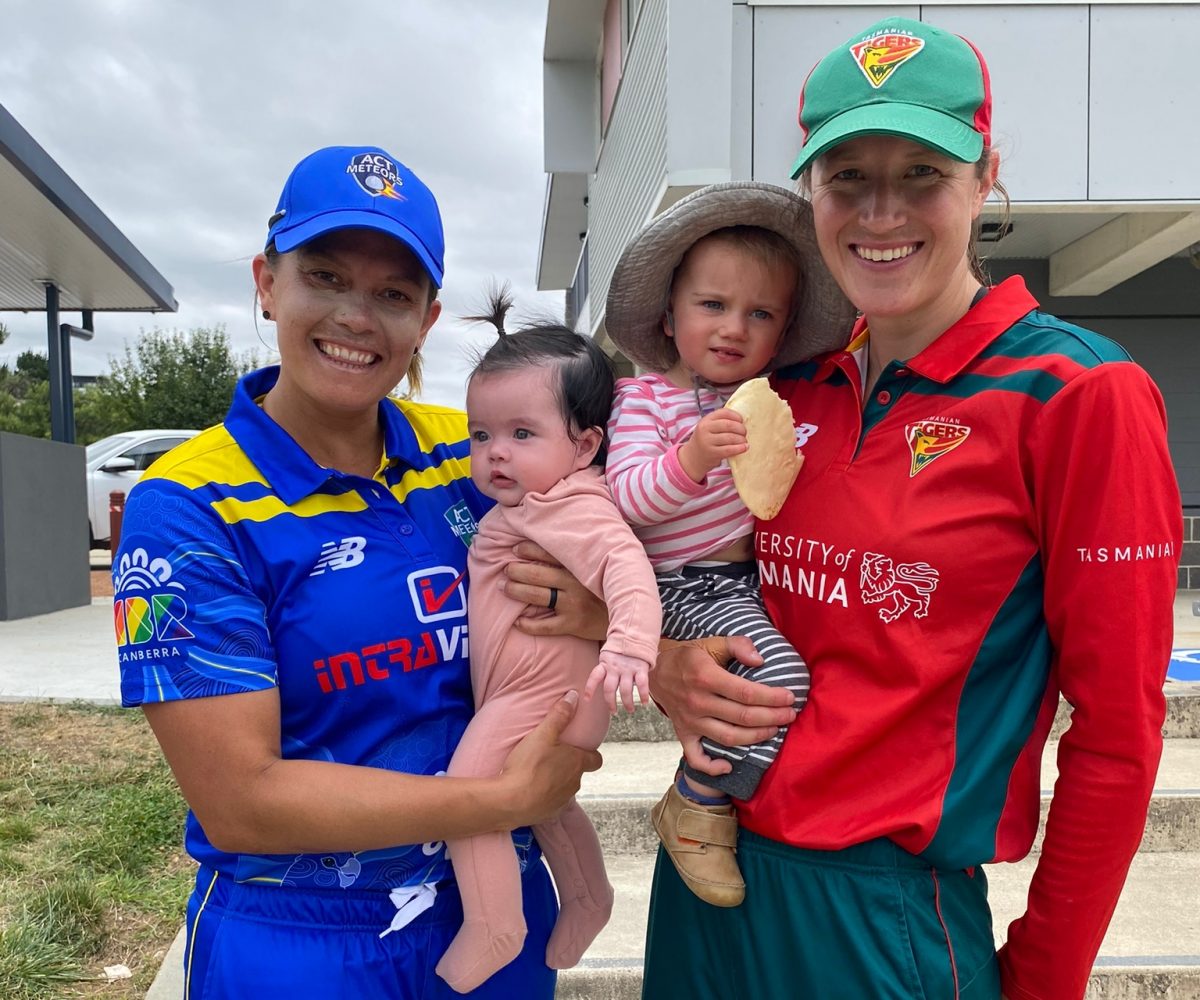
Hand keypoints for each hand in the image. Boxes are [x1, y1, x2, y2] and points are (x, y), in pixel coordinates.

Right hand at [499, 691, 602, 826]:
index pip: (596, 759)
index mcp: (577, 763)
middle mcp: (575, 783)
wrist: (510, 801)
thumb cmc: (528, 765)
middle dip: (568, 766)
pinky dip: (544, 797)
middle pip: (578, 773)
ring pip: (565, 788)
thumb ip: (559, 714)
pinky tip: (529, 791)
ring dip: (555, 782)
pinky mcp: (549, 814)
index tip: (578, 749)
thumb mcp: (542, 734)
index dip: (590, 753)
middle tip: (550, 757)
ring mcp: (562, 801)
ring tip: (537, 773)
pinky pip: (551, 803)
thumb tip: (574, 696)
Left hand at [504, 541, 608, 640]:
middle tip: (505, 571)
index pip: (550, 554)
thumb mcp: (596, 570)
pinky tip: (517, 622)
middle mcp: (576, 584)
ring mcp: (574, 605)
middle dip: (517, 571)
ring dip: (517, 591)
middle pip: (538, 574)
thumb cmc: (605, 590)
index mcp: (580, 567)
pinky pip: (546, 626)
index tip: (515, 550)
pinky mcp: (574, 624)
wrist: (627, 616)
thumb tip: (552, 545)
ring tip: (504, 588)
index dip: (530, 549)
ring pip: (538, 596)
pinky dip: (529, 624)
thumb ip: (578, 559)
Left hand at [586, 651, 650, 713]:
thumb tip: (598, 689)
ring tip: (630, 710)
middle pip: (609, 688)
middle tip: (614, 711)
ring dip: (627, 702)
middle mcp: (615, 668)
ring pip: (625, 689)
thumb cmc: (619, 652)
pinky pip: (642, 684)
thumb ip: (605, 671)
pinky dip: (644, 695)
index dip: (590, 688)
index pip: (594, 676)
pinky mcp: (640, 668)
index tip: (587, 699)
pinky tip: (645, 702)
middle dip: (611, 702)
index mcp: (605, 664)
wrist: (635, 636)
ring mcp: (628, 668)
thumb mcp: (608, 658)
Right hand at [651, 636, 795, 776]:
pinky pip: (696, 757)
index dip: (771, 697)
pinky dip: (712, 766)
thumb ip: (738, 646)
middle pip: (742, 717)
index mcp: (705, 677)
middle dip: (772, 717)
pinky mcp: (683, 733)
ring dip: (756, 737)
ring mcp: (690, 721)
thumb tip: (760, 660)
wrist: (654, 671)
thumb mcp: (712, 642)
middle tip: (790, 715)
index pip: (745, 692)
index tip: (789, 697)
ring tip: (774, 730)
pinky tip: (730, 765)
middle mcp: (697, 701)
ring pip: (728, 737)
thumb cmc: (689, 657)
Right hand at [678, 408, 746, 482]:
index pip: (724, 413)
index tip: (742, 421)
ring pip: (730, 437)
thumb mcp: (709, 427)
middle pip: (728, 425)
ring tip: (744, 441)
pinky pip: (729, 449)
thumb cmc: (706, 440)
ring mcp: (707, 441)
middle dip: (740, 428)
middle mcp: (705, 428)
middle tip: (744, 432)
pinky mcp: (711, 453)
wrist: (693, 457)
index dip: (736, 416)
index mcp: (706, 419)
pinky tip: (744, 447)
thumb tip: (743, 422)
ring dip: (741, 439)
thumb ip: (722, 422)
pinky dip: (739, 448)